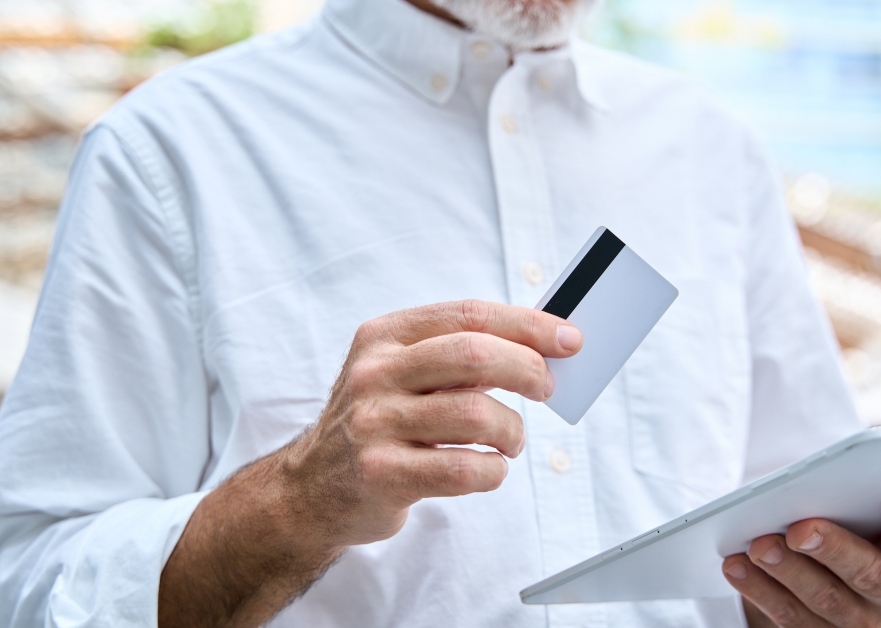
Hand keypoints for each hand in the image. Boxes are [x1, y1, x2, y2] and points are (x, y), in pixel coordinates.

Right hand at [160, 300, 582, 626]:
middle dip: (527, 369)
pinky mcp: (381, 474)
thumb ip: (458, 355)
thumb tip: (543, 347)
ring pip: (476, 414)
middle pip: (475, 355)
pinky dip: (493, 471)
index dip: (527, 324)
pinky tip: (488, 469)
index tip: (568, 339)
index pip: (468, 315)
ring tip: (510, 440)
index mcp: (384, 336)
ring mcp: (373, 424)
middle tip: (546, 388)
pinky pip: (464, 469)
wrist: (312, 489)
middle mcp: (374, 373)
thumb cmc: (378, 424)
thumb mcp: (401, 373)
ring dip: (512, 430)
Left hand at [723, 495, 880, 627]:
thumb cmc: (853, 520)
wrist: (830, 564)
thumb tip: (827, 477)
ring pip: (824, 598)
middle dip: (832, 549)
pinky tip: (735, 565)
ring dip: (787, 570)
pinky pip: (788, 614)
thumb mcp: (865, 506)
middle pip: (868, 574)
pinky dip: (758, 587)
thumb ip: (861, 494)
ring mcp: (860, 619)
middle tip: (799, 529)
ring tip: (758, 545)